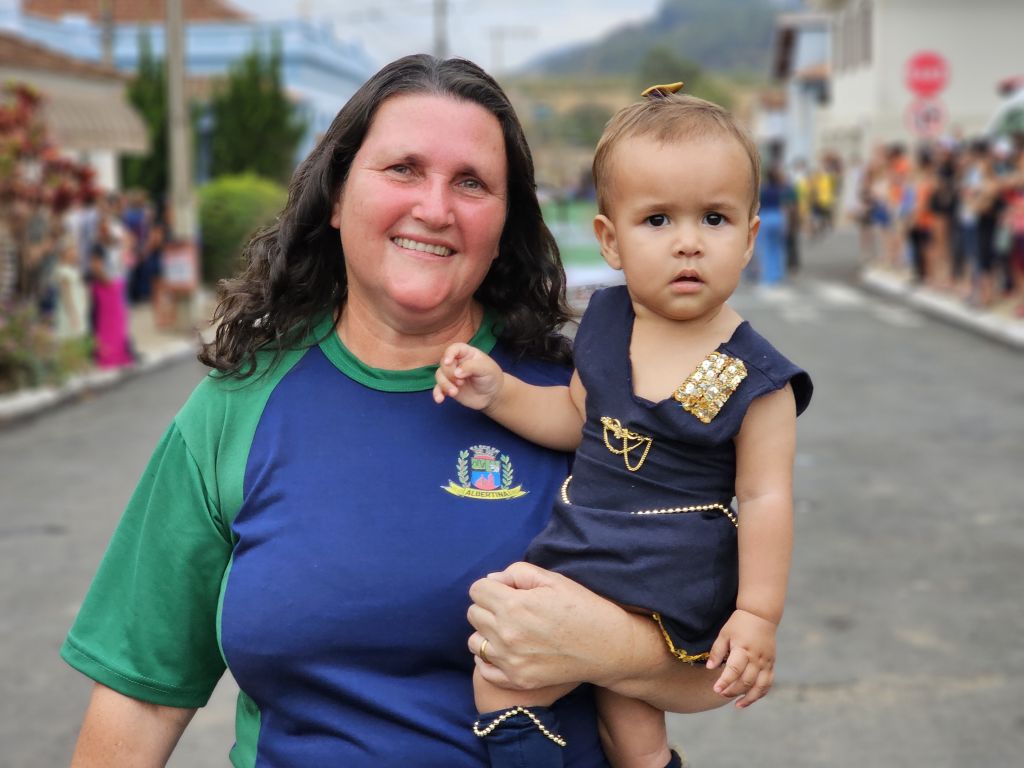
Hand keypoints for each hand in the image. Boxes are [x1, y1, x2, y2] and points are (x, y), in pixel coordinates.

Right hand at [432, 343, 503, 409]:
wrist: (492, 395)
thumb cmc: (491, 377)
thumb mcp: (486, 369)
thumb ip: (472, 367)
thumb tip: (456, 372)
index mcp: (466, 353)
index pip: (454, 349)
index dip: (449, 354)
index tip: (448, 362)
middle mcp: (456, 362)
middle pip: (444, 363)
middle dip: (449, 374)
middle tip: (461, 382)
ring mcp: (451, 375)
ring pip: (439, 375)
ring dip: (444, 384)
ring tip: (454, 393)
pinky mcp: (449, 387)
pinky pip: (438, 388)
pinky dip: (437, 393)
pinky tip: (440, 399)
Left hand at [466, 562, 632, 692]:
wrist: (608, 647)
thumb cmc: (583, 608)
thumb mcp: (553, 579)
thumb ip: (518, 573)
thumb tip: (493, 580)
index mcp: (514, 605)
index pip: (477, 589)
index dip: (492, 586)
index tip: (508, 590)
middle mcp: (507, 634)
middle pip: (473, 613)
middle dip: (488, 606)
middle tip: (512, 608)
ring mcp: (510, 661)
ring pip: (474, 641)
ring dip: (487, 632)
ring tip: (510, 630)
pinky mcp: (517, 680)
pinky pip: (484, 668)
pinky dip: (490, 658)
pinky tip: (508, 650)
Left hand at [706, 609, 776, 707]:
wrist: (761, 616)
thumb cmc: (739, 624)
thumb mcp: (724, 634)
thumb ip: (717, 651)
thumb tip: (710, 668)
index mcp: (743, 649)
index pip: (734, 670)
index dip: (725, 682)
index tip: (716, 689)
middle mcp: (756, 658)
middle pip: (746, 681)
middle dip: (733, 690)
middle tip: (720, 693)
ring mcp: (766, 662)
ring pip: (760, 686)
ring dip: (749, 698)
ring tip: (737, 705)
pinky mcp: (771, 664)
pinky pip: (768, 683)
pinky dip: (760, 693)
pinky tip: (750, 698)